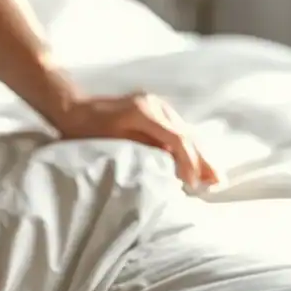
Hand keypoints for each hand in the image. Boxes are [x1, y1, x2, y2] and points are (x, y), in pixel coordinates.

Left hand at [56, 93, 219, 189]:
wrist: (73, 106)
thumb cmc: (86, 129)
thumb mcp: (110, 142)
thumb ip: (141, 150)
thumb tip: (168, 164)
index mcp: (145, 112)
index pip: (177, 139)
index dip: (189, 163)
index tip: (193, 184)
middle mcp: (156, 106)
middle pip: (188, 135)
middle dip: (203, 160)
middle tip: (217, 182)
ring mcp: (158, 106)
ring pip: (187, 132)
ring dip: (201, 154)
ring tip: (215, 175)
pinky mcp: (156, 111)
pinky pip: (179, 130)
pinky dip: (191, 147)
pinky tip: (199, 161)